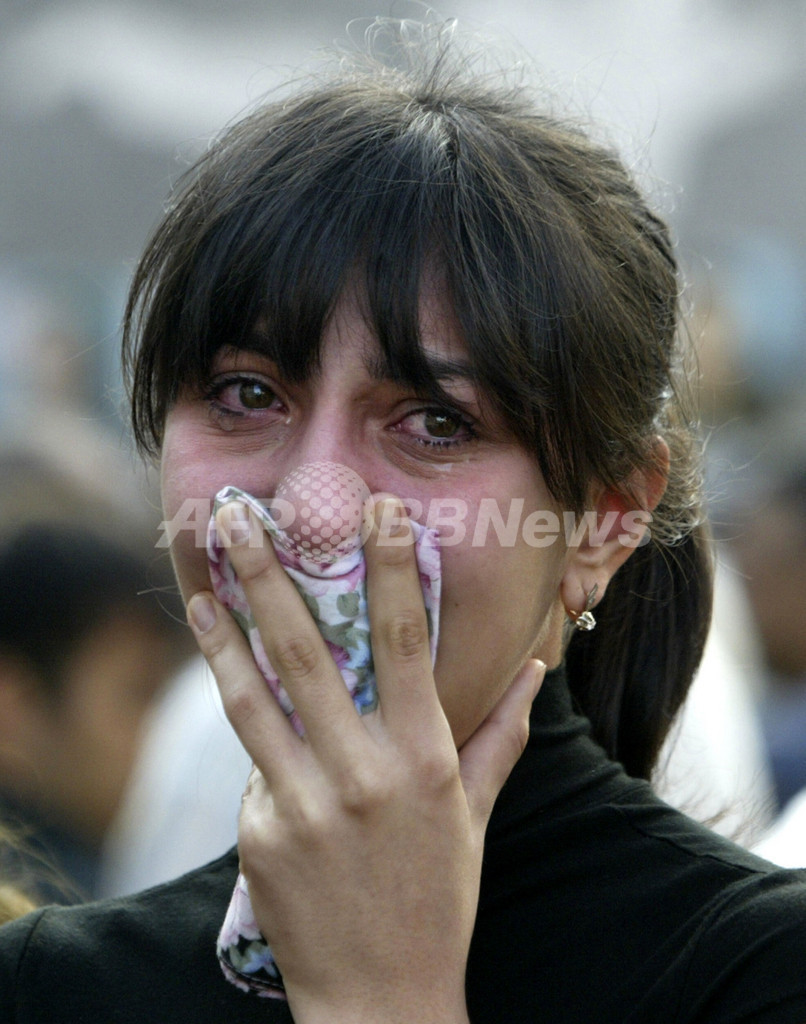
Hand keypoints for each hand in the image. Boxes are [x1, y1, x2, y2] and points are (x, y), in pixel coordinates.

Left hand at [188, 496, 543, 1023]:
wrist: (382, 1000)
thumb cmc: (438, 900)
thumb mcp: (475, 816)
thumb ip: (503, 736)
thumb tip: (535, 671)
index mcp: (423, 759)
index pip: (401, 643)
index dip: (388, 570)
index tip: (375, 512)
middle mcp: (360, 773)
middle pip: (308, 653)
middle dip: (270, 577)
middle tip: (241, 520)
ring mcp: (303, 804)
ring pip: (254, 698)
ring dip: (224, 633)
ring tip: (201, 583)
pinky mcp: (260, 834)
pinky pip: (257, 765)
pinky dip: (256, 732)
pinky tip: (251, 711)